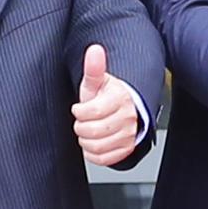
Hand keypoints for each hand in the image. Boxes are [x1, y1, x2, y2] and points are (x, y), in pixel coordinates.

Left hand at [71, 42, 147, 168]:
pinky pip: (103, 159)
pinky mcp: (126, 149)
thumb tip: (94, 49)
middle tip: (83, 120)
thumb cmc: (107, 96)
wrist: (125, 109)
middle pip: (92, 131)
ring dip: (85, 140)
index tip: (80, 108)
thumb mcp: (97, 82)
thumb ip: (94, 68)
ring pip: (96, 146)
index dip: (79, 111)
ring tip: (88, 130)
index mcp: (120, 99)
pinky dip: (93, 153)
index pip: (91, 112)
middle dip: (81, 126)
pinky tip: (94, 141)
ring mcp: (128, 135)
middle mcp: (127, 118)